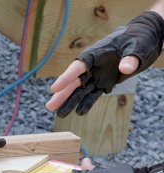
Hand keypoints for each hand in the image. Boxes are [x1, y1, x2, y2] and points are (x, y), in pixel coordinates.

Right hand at [46, 11, 163, 116]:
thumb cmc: (136, 39)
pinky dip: (87, 104)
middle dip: (62, 95)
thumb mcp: (136, 47)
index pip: (77, 68)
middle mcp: (91, 68)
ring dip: (70, 103)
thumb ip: (130, 58)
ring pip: (80, 92)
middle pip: (73, 83)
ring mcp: (97, 77)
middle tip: (50, 106)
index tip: (54, 89)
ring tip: (60, 115)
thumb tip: (124, 69)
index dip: (65, 78)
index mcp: (94, 55)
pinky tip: (79, 112)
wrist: (141, 42)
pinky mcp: (104, 84)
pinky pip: (94, 96)